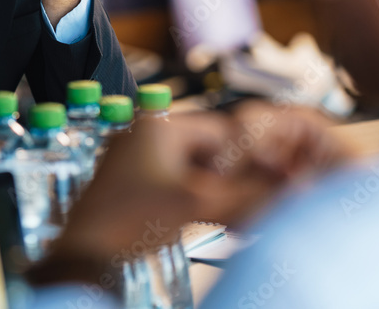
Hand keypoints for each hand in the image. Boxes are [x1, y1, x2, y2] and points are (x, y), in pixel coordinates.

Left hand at [29, 106, 348, 286]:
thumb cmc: (128, 221)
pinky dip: (201, 196)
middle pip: (210, 148)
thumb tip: (292, 186)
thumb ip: (246, 193)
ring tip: (246, 207)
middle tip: (268, 192)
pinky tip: (220, 215)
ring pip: (196, 168)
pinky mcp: (135, 183)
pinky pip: (179, 182)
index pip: (221, 128)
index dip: (254, 152)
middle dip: (238, 172)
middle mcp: (146, 134)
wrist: (86, 253)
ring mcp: (138, 159)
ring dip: (222, 187)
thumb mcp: (196, 203)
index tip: (280, 173)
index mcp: (158, 125)